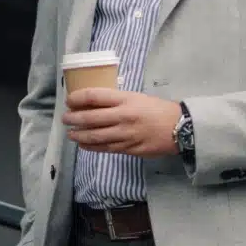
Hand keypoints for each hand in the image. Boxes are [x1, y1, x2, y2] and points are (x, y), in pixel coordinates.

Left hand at [63, 88, 180, 157]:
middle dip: (73, 118)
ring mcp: (125, 135)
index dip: (77, 98)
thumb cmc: (158, 109)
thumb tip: (94, 104)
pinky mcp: (128, 149)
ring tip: (71, 134)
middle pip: (90, 118)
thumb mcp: (138, 97)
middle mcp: (123, 116)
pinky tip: (84, 145)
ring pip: (94, 136)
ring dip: (79, 135)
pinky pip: (105, 148)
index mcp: (126, 100)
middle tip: (65, 118)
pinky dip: (91, 147)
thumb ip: (118, 100)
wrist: (179, 128)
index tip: (69, 100)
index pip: (95, 96)